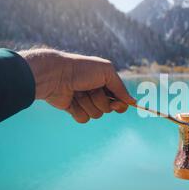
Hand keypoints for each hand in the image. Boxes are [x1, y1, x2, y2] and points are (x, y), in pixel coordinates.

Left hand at [19, 49, 135, 122]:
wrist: (55, 75)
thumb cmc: (81, 70)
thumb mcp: (106, 72)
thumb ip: (120, 88)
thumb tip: (132, 102)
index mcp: (106, 82)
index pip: (120, 99)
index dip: (119, 103)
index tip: (116, 103)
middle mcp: (97, 92)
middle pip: (109, 109)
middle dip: (101, 101)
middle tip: (91, 91)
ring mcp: (85, 101)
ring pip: (96, 115)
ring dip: (88, 104)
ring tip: (78, 92)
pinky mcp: (74, 109)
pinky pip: (83, 119)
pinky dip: (78, 110)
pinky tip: (71, 99)